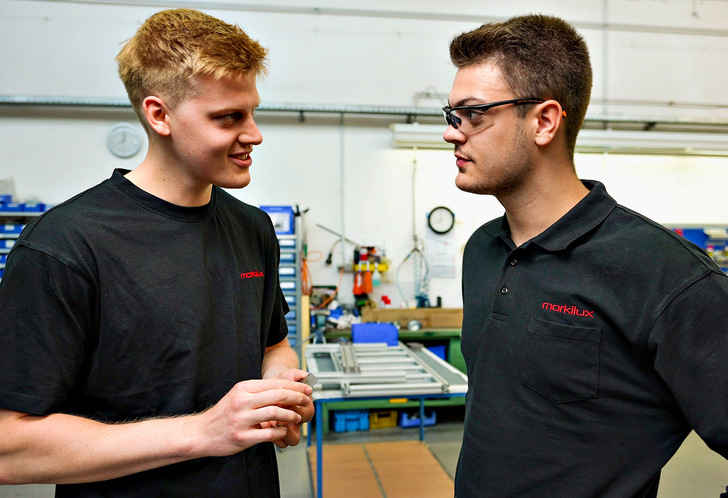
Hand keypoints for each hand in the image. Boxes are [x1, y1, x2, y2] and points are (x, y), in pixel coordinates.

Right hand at [195, 378, 312, 456]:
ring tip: (296, 417)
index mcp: (243, 388)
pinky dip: (281, 431)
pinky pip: (269, 433)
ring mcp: (242, 419)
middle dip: (297, 397)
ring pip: (275, 412)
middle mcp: (242, 401)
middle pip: (278, 394)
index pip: (276, 383)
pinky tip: (284, 431)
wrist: (202, 433)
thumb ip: (259, 392)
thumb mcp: (239, 396)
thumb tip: (286, 389)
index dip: (295, 386)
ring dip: (291, 415)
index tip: (307, 389)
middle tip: (307, 401)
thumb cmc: (224, 414)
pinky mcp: (242, 437)